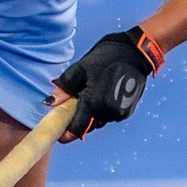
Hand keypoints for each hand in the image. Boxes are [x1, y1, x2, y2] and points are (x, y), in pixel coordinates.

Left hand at [53, 27, 161, 142]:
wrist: (136, 53)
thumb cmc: (106, 57)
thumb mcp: (81, 68)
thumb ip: (65, 87)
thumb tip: (50, 103)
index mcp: (94, 103)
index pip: (76, 130)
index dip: (66, 133)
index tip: (60, 130)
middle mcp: (107, 112)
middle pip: (87, 126)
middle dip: (79, 119)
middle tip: (76, 101)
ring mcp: (119, 113)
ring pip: (98, 121)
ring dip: (92, 114)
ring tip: (92, 93)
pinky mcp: (127, 111)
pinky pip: (109, 116)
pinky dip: (103, 110)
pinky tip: (104, 94)